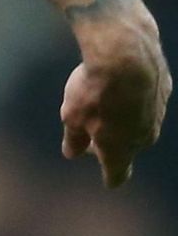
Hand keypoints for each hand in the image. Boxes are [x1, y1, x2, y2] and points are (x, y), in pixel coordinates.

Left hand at [62, 12, 170, 186]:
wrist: (127, 55)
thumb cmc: (95, 90)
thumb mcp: (73, 116)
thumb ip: (74, 138)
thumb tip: (71, 153)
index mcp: (121, 149)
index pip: (118, 173)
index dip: (111, 177)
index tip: (109, 180)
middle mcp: (144, 137)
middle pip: (128, 147)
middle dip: (110, 142)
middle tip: (89, 132)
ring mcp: (157, 114)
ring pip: (139, 123)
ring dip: (122, 117)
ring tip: (101, 101)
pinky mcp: (164, 91)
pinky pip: (147, 100)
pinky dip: (134, 97)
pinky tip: (121, 82)